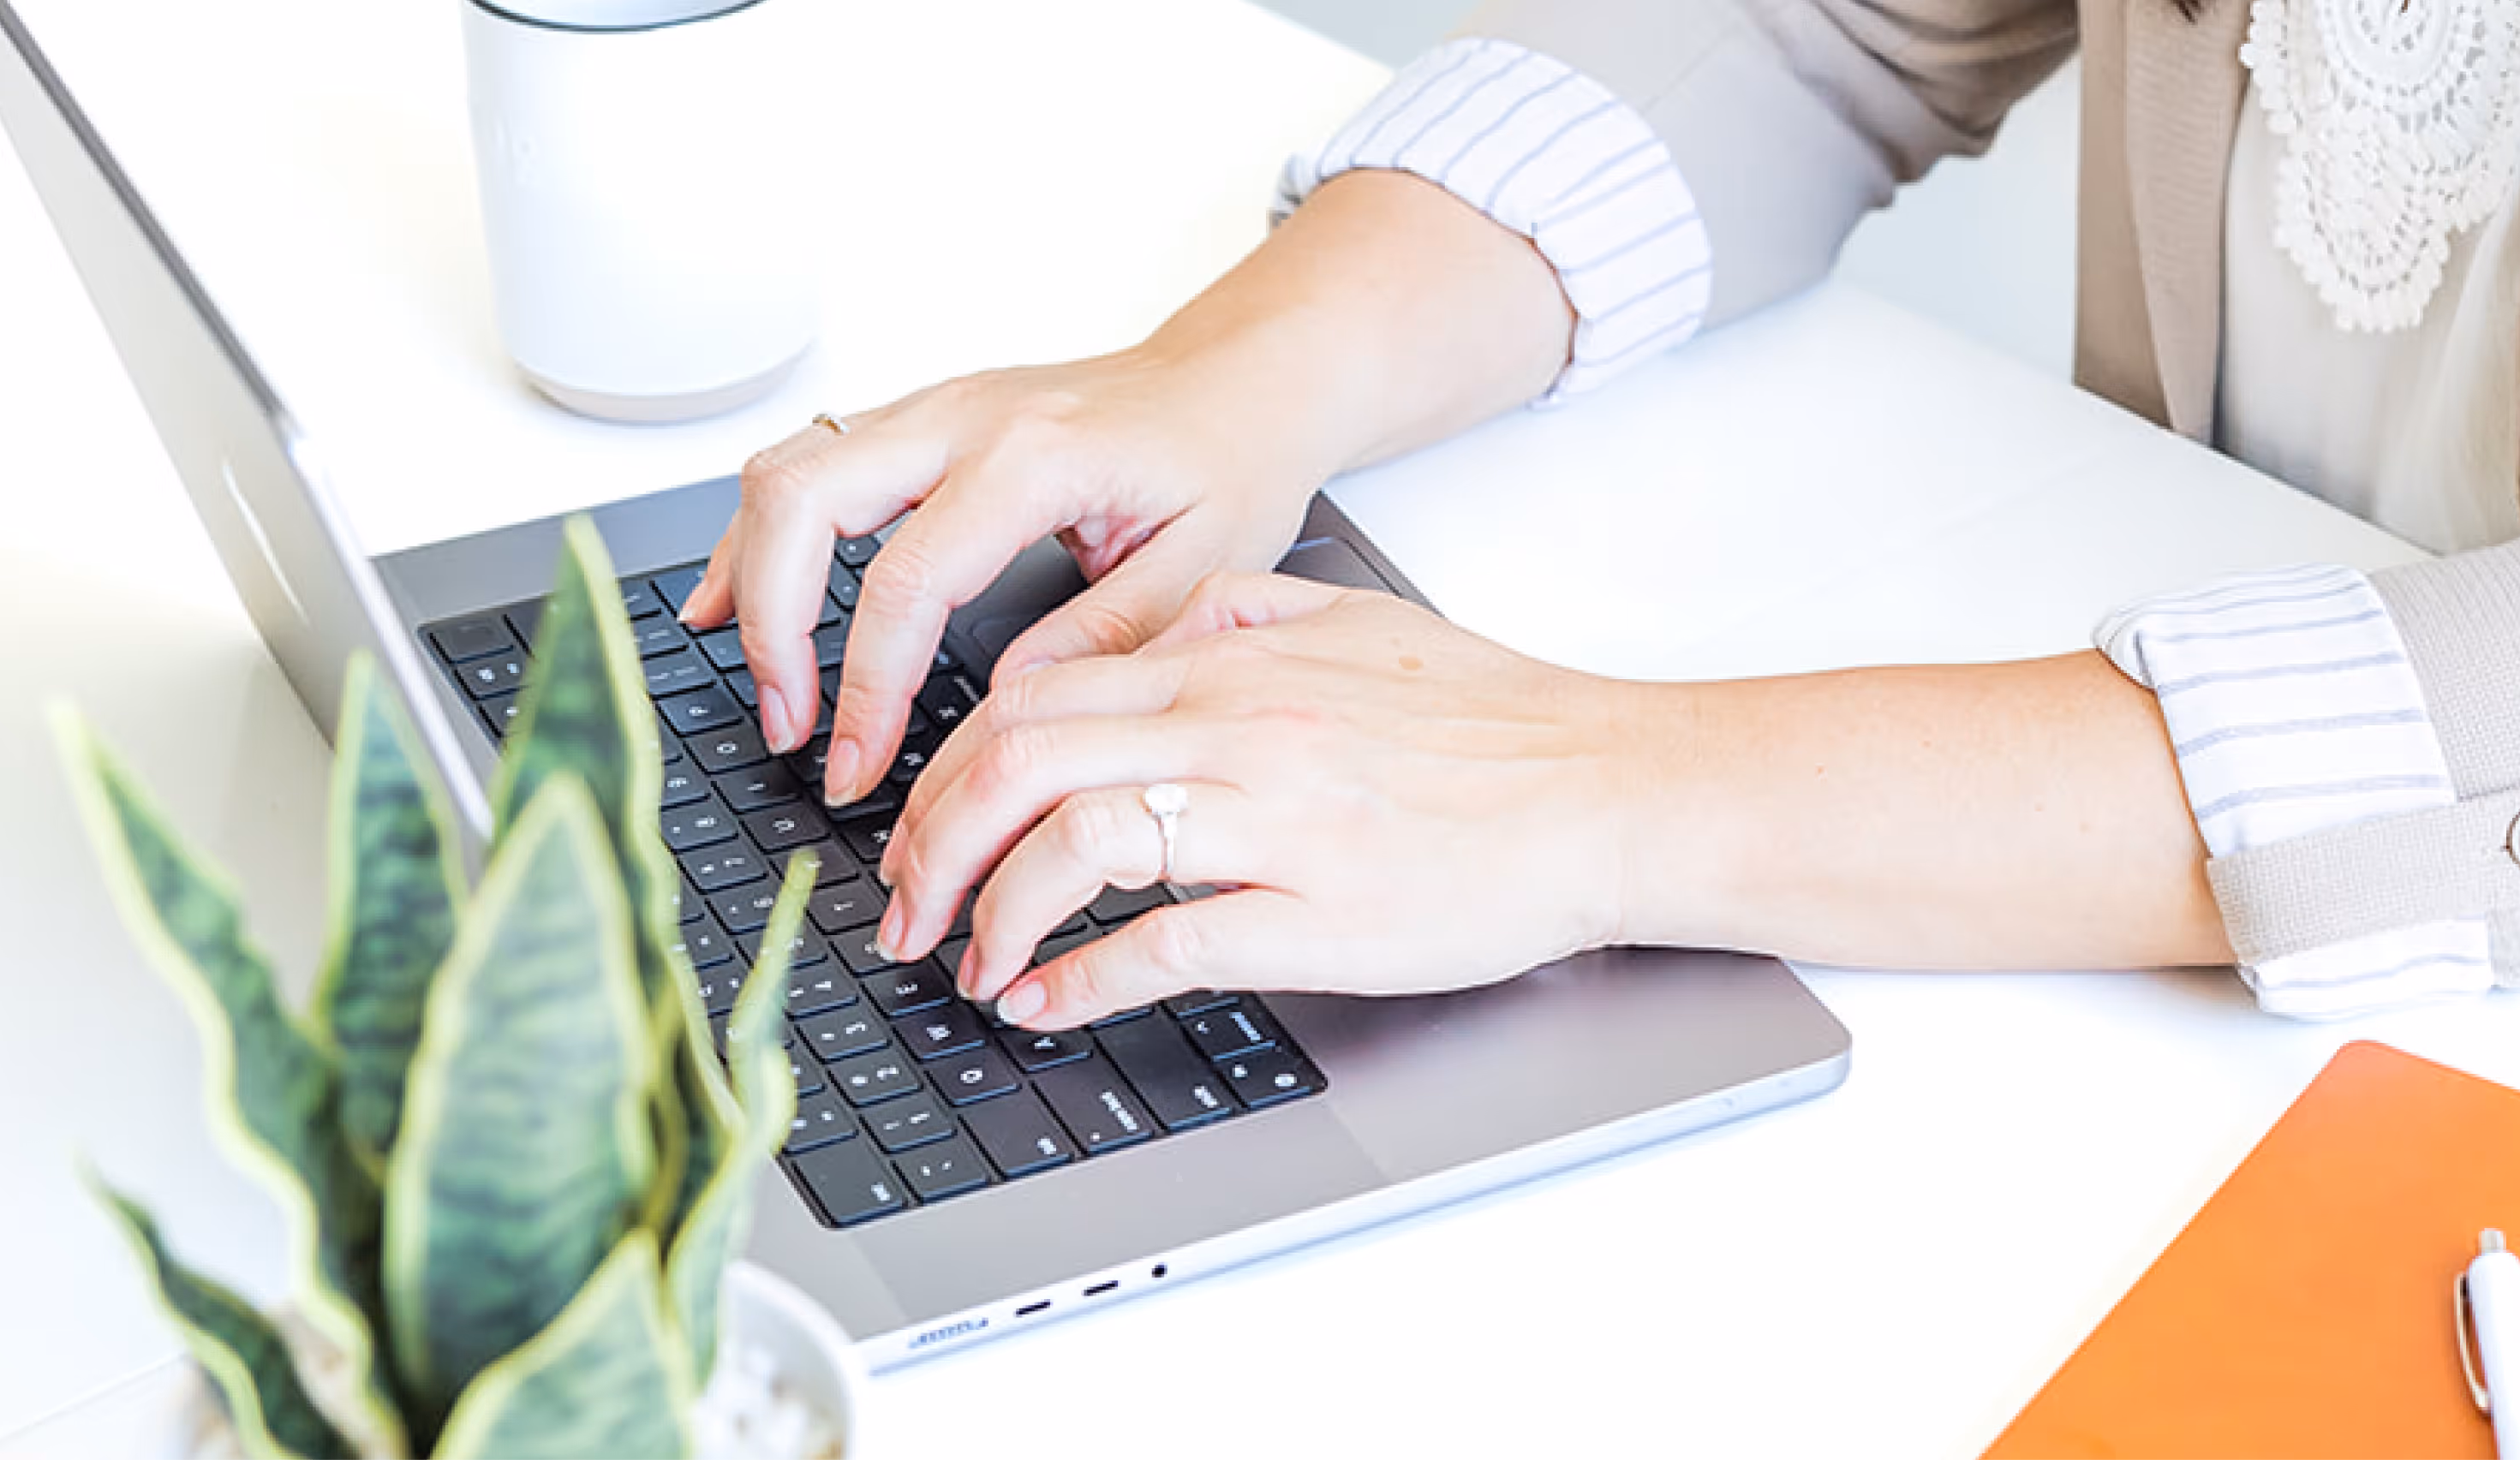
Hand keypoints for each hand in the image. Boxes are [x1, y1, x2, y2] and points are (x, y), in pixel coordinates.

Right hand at [669, 169, 1577, 809]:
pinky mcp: (919, 418)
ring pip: (785, 468)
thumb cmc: (1227, 463)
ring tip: (757, 679)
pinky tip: (739, 595)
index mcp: (1034, 458)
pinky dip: (762, 531)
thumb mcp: (1204, 568)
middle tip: (790, 727)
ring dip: (749, 574)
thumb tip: (1007, 710)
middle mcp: (963, 416)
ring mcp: (931, 407)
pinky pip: (806, 459)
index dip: (866, 688)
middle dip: (771, 625)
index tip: (855, 769)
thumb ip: (1105, 636)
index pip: (905, 583)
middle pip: (801, 500)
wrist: (1237, 382)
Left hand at [874, 573, 1657, 1028]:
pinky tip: (1046, 1001)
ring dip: (990, 912)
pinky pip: (1158, 945)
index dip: (949, 763)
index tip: (928, 818)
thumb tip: (1164, 632)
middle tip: (906, 906)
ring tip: (968, 961)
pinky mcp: (1316, 915)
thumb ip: (1248, 615)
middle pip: (1021, 762)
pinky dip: (1077, 979)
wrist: (1613, 791)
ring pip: (1073, 847)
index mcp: (1237, 664)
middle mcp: (1241, 729)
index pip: (1035, 695)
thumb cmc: (1504, 723)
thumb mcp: (1359, 622)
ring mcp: (1275, 823)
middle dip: (933, 842)